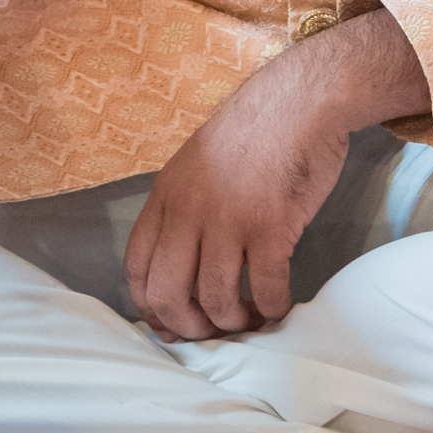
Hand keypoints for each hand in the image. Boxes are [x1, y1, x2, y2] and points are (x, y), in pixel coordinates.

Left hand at [126, 46, 353, 338]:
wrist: (297, 102)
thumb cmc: (251, 134)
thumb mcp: (195, 166)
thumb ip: (182, 210)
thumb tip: (179, 269)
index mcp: (165, 197)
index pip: (135, 269)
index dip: (149, 306)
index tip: (171, 323)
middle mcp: (188, 212)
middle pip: (167, 293)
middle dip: (188, 326)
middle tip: (212, 331)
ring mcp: (228, 220)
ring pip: (215, 298)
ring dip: (232, 322)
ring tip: (249, 319)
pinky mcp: (271, 226)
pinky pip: (266, 288)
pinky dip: (272, 308)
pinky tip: (279, 306)